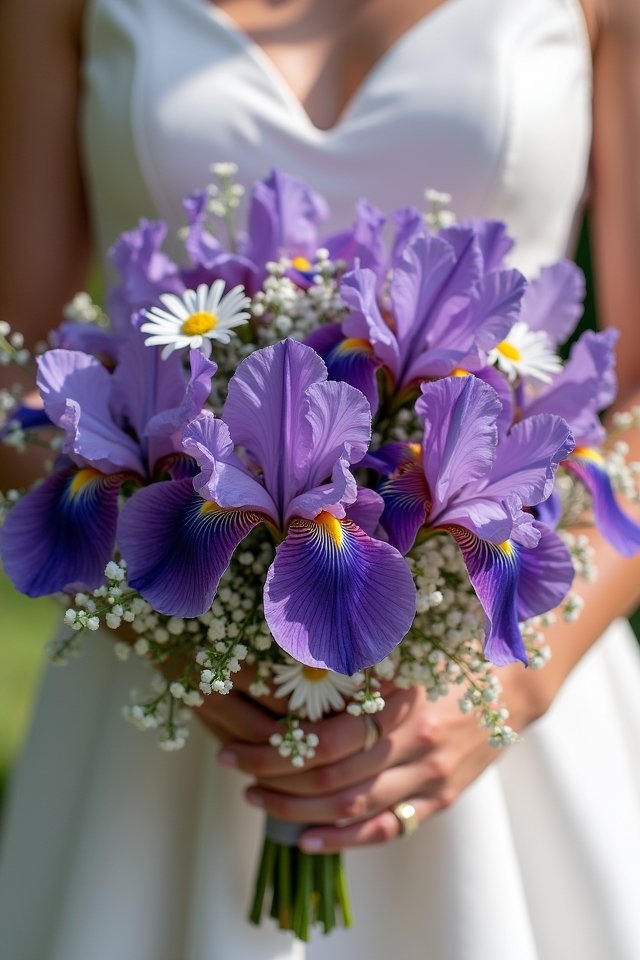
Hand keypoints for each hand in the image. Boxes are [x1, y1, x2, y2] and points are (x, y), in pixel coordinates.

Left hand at [214, 662, 544, 851]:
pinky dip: (344, 841)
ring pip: (353, 807)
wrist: (515, 684)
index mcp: (403, 699)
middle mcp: (417, 742)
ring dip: (296, 809)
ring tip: (255, 797)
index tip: (236, 739)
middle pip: (332, 776)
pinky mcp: (441, 799)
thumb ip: (360, 659)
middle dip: (274, 776)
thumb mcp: (407, 645)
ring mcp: (430, 776)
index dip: (276, 745)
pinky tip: (306, 840)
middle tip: (233, 765)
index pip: (327, 737)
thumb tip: (291, 659)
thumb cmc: (450, 653)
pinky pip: (388, 830)